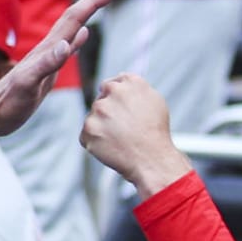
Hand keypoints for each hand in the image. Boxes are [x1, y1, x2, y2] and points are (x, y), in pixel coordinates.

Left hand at [0, 0, 115, 137]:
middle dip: (93, 0)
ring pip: (70, 29)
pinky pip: (66, 47)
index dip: (93, 1)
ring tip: (100, 1)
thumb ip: (46, 65)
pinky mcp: (45, 70)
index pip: (74, 18)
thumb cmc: (8, 104)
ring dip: (86, 13)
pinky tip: (82, 35)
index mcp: (48, 49)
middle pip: (73, 18)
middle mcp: (48, 49)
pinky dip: (77, 37)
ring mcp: (47, 58)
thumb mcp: (28, 86)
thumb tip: (67, 44)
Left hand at [81, 74, 192, 200]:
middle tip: (121, 128)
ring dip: (101, 126)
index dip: (115, 99)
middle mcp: (112, 91)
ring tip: (119, 138)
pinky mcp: (89, 128)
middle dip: (108, 112)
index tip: (119, 110)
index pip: (112, 83)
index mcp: (130, 82)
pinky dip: (95, 141)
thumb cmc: (155, 133)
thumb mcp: (155, 100)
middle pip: (101, 99)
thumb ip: (136, 88)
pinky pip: (86, 134)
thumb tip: (122, 83)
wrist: (151, 158)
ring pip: (94, 117)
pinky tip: (111, 146)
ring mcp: (98, 109)